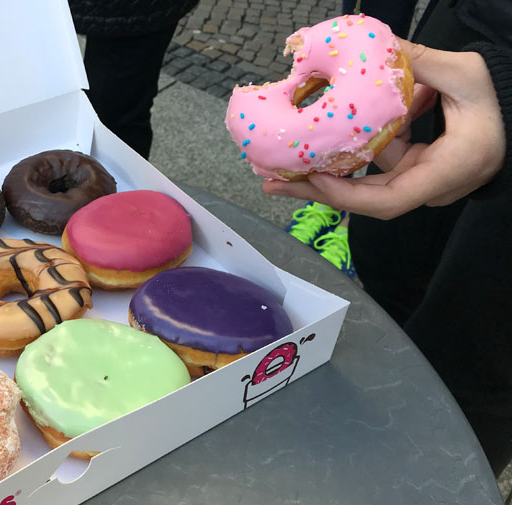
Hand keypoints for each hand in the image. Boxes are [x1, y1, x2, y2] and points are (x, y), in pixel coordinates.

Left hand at [262, 39, 505, 218]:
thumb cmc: (500, 99)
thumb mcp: (468, 74)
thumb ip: (424, 63)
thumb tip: (383, 47)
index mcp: (446, 171)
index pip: (390, 201)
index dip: (349, 195)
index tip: (315, 178)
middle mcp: (428, 186)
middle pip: (364, 201)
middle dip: (317, 191)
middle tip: (271, 181)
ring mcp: (416, 181)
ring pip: (362, 187)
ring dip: (320, 176)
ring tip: (275, 168)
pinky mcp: (408, 170)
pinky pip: (370, 169)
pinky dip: (342, 158)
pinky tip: (307, 151)